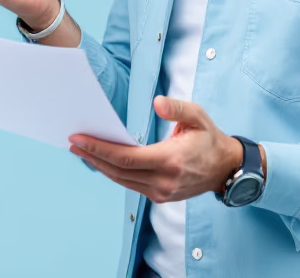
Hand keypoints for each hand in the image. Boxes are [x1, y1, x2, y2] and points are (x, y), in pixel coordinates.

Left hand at [69, 96, 254, 203]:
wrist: (226, 169)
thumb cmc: (210, 139)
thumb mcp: (199, 117)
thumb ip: (177, 108)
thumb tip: (157, 103)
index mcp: (171, 160)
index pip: (126, 158)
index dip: (100, 149)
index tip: (80, 138)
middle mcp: (164, 181)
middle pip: (118, 171)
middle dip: (92, 157)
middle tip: (73, 142)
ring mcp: (161, 192)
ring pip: (122, 180)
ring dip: (100, 166)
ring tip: (81, 150)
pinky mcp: (160, 196)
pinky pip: (130, 185)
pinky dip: (114, 173)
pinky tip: (102, 161)